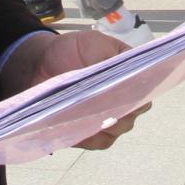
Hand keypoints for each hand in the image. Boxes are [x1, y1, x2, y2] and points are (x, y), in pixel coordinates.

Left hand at [1, 30, 147, 150]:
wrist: (41, 62)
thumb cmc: (72, 50)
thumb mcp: (95, 43)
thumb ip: (114, 57)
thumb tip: (129, 75)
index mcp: (129, 81)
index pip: (144, 95)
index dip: (137, 95)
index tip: (124, 91)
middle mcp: (121, 105)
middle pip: (130, 117)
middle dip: (117, 111)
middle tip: (101, 102)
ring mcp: (104, 122)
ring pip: (113, 131)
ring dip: (101, 123)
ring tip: (86, 112)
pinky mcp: (85, 134)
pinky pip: (94, 141)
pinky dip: (87, 135)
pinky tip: (77, 124)